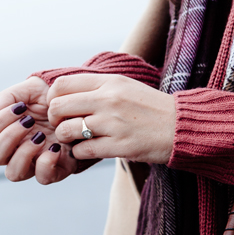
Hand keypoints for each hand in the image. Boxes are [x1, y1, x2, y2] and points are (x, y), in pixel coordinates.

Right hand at [0, 77, 91, 183]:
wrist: (79, 104)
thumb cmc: (50, 98)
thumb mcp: (29, 89)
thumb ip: (8, 97)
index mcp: (4, 131)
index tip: (20, 108)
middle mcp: (14, 150)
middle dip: (8, 137)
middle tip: (28, 121)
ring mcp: (33, 162)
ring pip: (13, 173)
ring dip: (23, 153)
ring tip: (40, 135)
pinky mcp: (55, 169)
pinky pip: (43, 178)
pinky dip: (46, 164)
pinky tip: (55, 147)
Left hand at [47, 73, 175, 163]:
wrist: (181, 127)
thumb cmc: (151, 108)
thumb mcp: (125, 86)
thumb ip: (98, 86)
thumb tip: (66, 90)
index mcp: (109, 82)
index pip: (62, 84)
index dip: (52, 98)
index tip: (59, 108)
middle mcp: (108, 100)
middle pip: (58, 107)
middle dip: (54, 119)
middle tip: (63, 125)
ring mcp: (113, 124)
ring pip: (67, 130)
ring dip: (66, 138)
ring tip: (75, 139)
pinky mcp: (119, 146)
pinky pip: (83, 150)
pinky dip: (79, 152)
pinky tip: (88, 150)